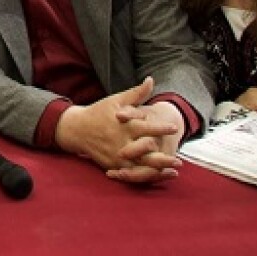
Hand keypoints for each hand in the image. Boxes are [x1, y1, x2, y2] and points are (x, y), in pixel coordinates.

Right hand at [54, 77, 183, 183]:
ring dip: (157, 170)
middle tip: (179, 160)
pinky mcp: (114, 165)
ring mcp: (117, 155)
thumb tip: (151, 80)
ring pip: (139, 166)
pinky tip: (159, 176)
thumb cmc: (99, 112)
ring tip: (173, 172)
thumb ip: (136, 93)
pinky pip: (131, 174)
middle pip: (144, 152)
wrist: (77, 129)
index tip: (175, 128)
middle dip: (162, 158)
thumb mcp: (116, 100)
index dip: (161, 128)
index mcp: (123, 125)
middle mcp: (121, 142)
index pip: (145, 127)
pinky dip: (146, 177)